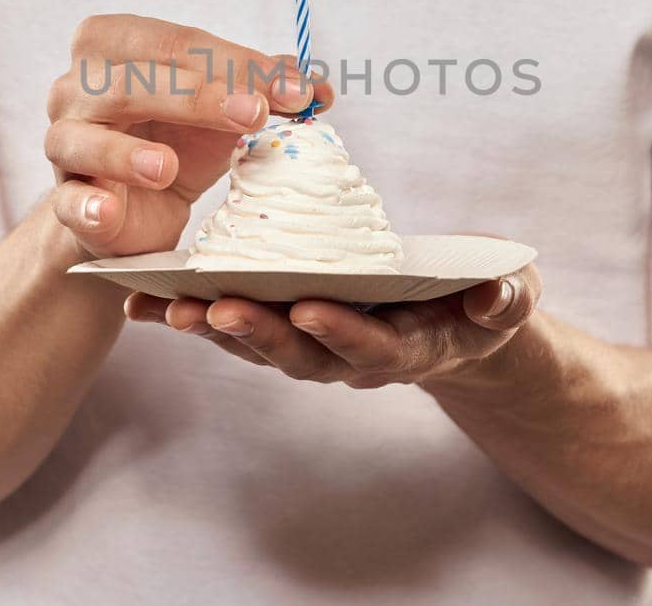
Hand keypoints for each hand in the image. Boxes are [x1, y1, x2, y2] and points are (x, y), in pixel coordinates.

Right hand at [45, 14, 331, 256]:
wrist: (138, 211)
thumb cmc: (175, 140)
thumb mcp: (224, 110)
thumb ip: (265, 89)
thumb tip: (317, 87)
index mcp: (114, 46)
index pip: (175, 43)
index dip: (235, 62)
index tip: (293, 91)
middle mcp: (77, 88)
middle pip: (128, 82)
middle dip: (193, 96)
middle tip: (250, 114)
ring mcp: (63, 145)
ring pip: (83, 138)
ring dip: (125, 152)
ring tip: (166, 167)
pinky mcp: (66, 202)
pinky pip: (68, 202)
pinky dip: (86, 207)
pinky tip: (108, 212)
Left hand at [123, 264, 541, 387]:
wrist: (456, 324)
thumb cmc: (482, 302)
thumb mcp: (509, 297)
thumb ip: (505, 299)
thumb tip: (496, 295)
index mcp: (407, 344)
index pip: (371, 344)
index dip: (341, 330)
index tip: (311, 309)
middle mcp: (352, 356)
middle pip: (299, 354)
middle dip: (258, 333)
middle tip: (218, 309)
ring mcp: (315, 346)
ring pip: (256, 344)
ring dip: (211, 328)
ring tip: (165, 306)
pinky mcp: (286, 329)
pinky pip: (234, 326)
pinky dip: (190, 316)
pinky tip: (142, 302)